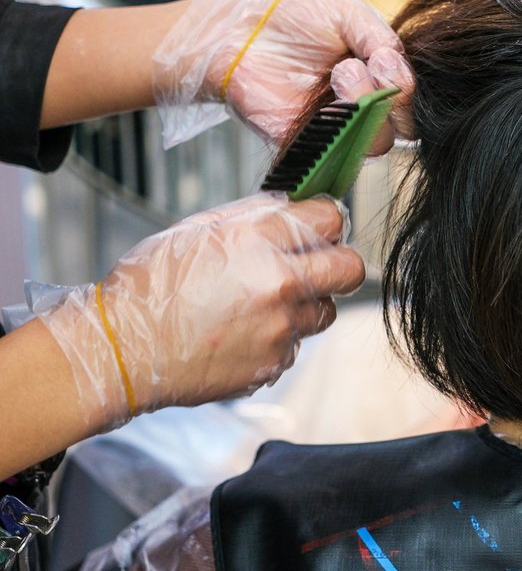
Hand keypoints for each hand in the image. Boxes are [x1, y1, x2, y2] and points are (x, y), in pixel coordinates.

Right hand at [34, 194, 364, 430]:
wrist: (122, 350)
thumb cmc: (150, 286)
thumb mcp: (197, 228)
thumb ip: (253, 214)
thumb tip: (293, 207)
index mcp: (259, 240)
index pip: (331, 218)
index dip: (327, 221)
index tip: (320, 227)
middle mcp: (279, 284)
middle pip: (350, 268)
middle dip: (338, 263)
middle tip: (316, 265)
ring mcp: (280, 328)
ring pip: (325, 311)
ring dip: (305, 305)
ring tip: (262, 304)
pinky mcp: (273, 364)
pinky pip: (294, 345)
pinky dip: (277, 338)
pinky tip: (241, 333)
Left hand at [154, 0, 413, 149]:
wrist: (244, 32)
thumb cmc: (295, 21)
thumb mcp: (347, 13)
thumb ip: (380, 37)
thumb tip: (395, 65)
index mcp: (381, 82)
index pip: (413, 103)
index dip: (407, 87)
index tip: (385, 59)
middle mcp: (365, 111)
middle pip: (404, 130)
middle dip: (392, 98)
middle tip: (365, 67)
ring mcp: (339, 131)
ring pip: (375, 144)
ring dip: (364, 107)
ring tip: (339, 73)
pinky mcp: (310, 146)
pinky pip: (335, 157)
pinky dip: (336, 131)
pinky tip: (323, 101)